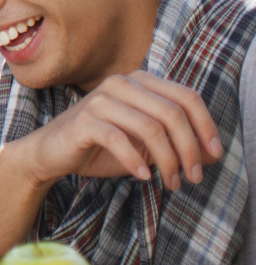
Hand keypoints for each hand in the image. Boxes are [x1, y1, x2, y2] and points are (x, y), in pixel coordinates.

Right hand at [4, 71, 222, 191]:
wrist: (49, 153)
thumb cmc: (99, 147)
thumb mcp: (145, 146)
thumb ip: (177, 144)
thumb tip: (212, 154)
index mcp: (140, 82)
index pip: (187, 96)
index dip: (207, 126)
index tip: (215, 155)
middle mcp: (122, 83)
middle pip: (172, 113)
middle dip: (189, 149)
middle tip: (194, 176)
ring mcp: (101, 100)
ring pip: (150, 128)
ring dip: (167, 160)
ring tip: (171, 182)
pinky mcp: (84, 121)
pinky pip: (119, 140)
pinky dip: (135, 161)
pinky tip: (142, 176)